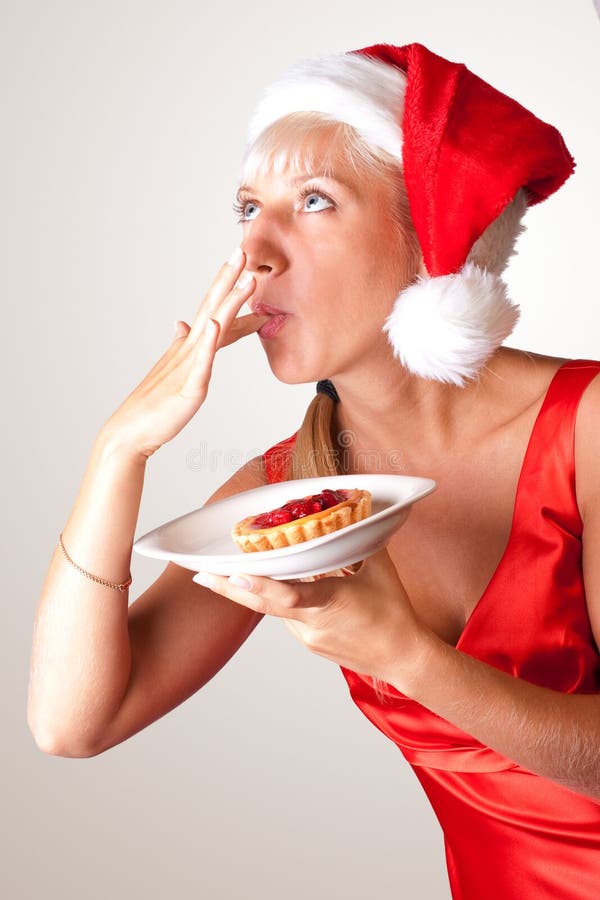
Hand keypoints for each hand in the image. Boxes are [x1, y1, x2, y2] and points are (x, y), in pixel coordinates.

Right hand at [101, 249, 269, 460]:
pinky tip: (217, 325)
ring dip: (230, 302)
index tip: (247, 267)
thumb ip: (184, 348)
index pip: (215, 314)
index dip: (231, 291)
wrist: (132, 431)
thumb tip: (182, 324)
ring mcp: (189, 367)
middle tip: (243, 250)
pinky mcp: (189, 388)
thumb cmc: (154, 405)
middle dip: (229, 279)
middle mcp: (188, 350)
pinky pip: (201, 363)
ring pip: (213, 328)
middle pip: (212, 307)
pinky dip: (209, 343)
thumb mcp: (174, 371)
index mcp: (188, 347)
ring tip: (248, 279)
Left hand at [195, 547, 430, 687]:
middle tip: (200, 573)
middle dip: (228, 587)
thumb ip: (358, 542)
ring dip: (261, 588)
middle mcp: (312, 624)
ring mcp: (307, 637)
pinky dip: (283, 600)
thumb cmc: (395, 613)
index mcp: (329, 602)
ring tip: (234, 568)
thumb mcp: (380, 569)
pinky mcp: (309, 644)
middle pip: (264, 603)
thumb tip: (350, 516)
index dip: (258, 584)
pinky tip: (284, 585)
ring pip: (276, 608)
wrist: (404, 658)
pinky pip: (289, 616)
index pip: (288, 595)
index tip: (231, 573)